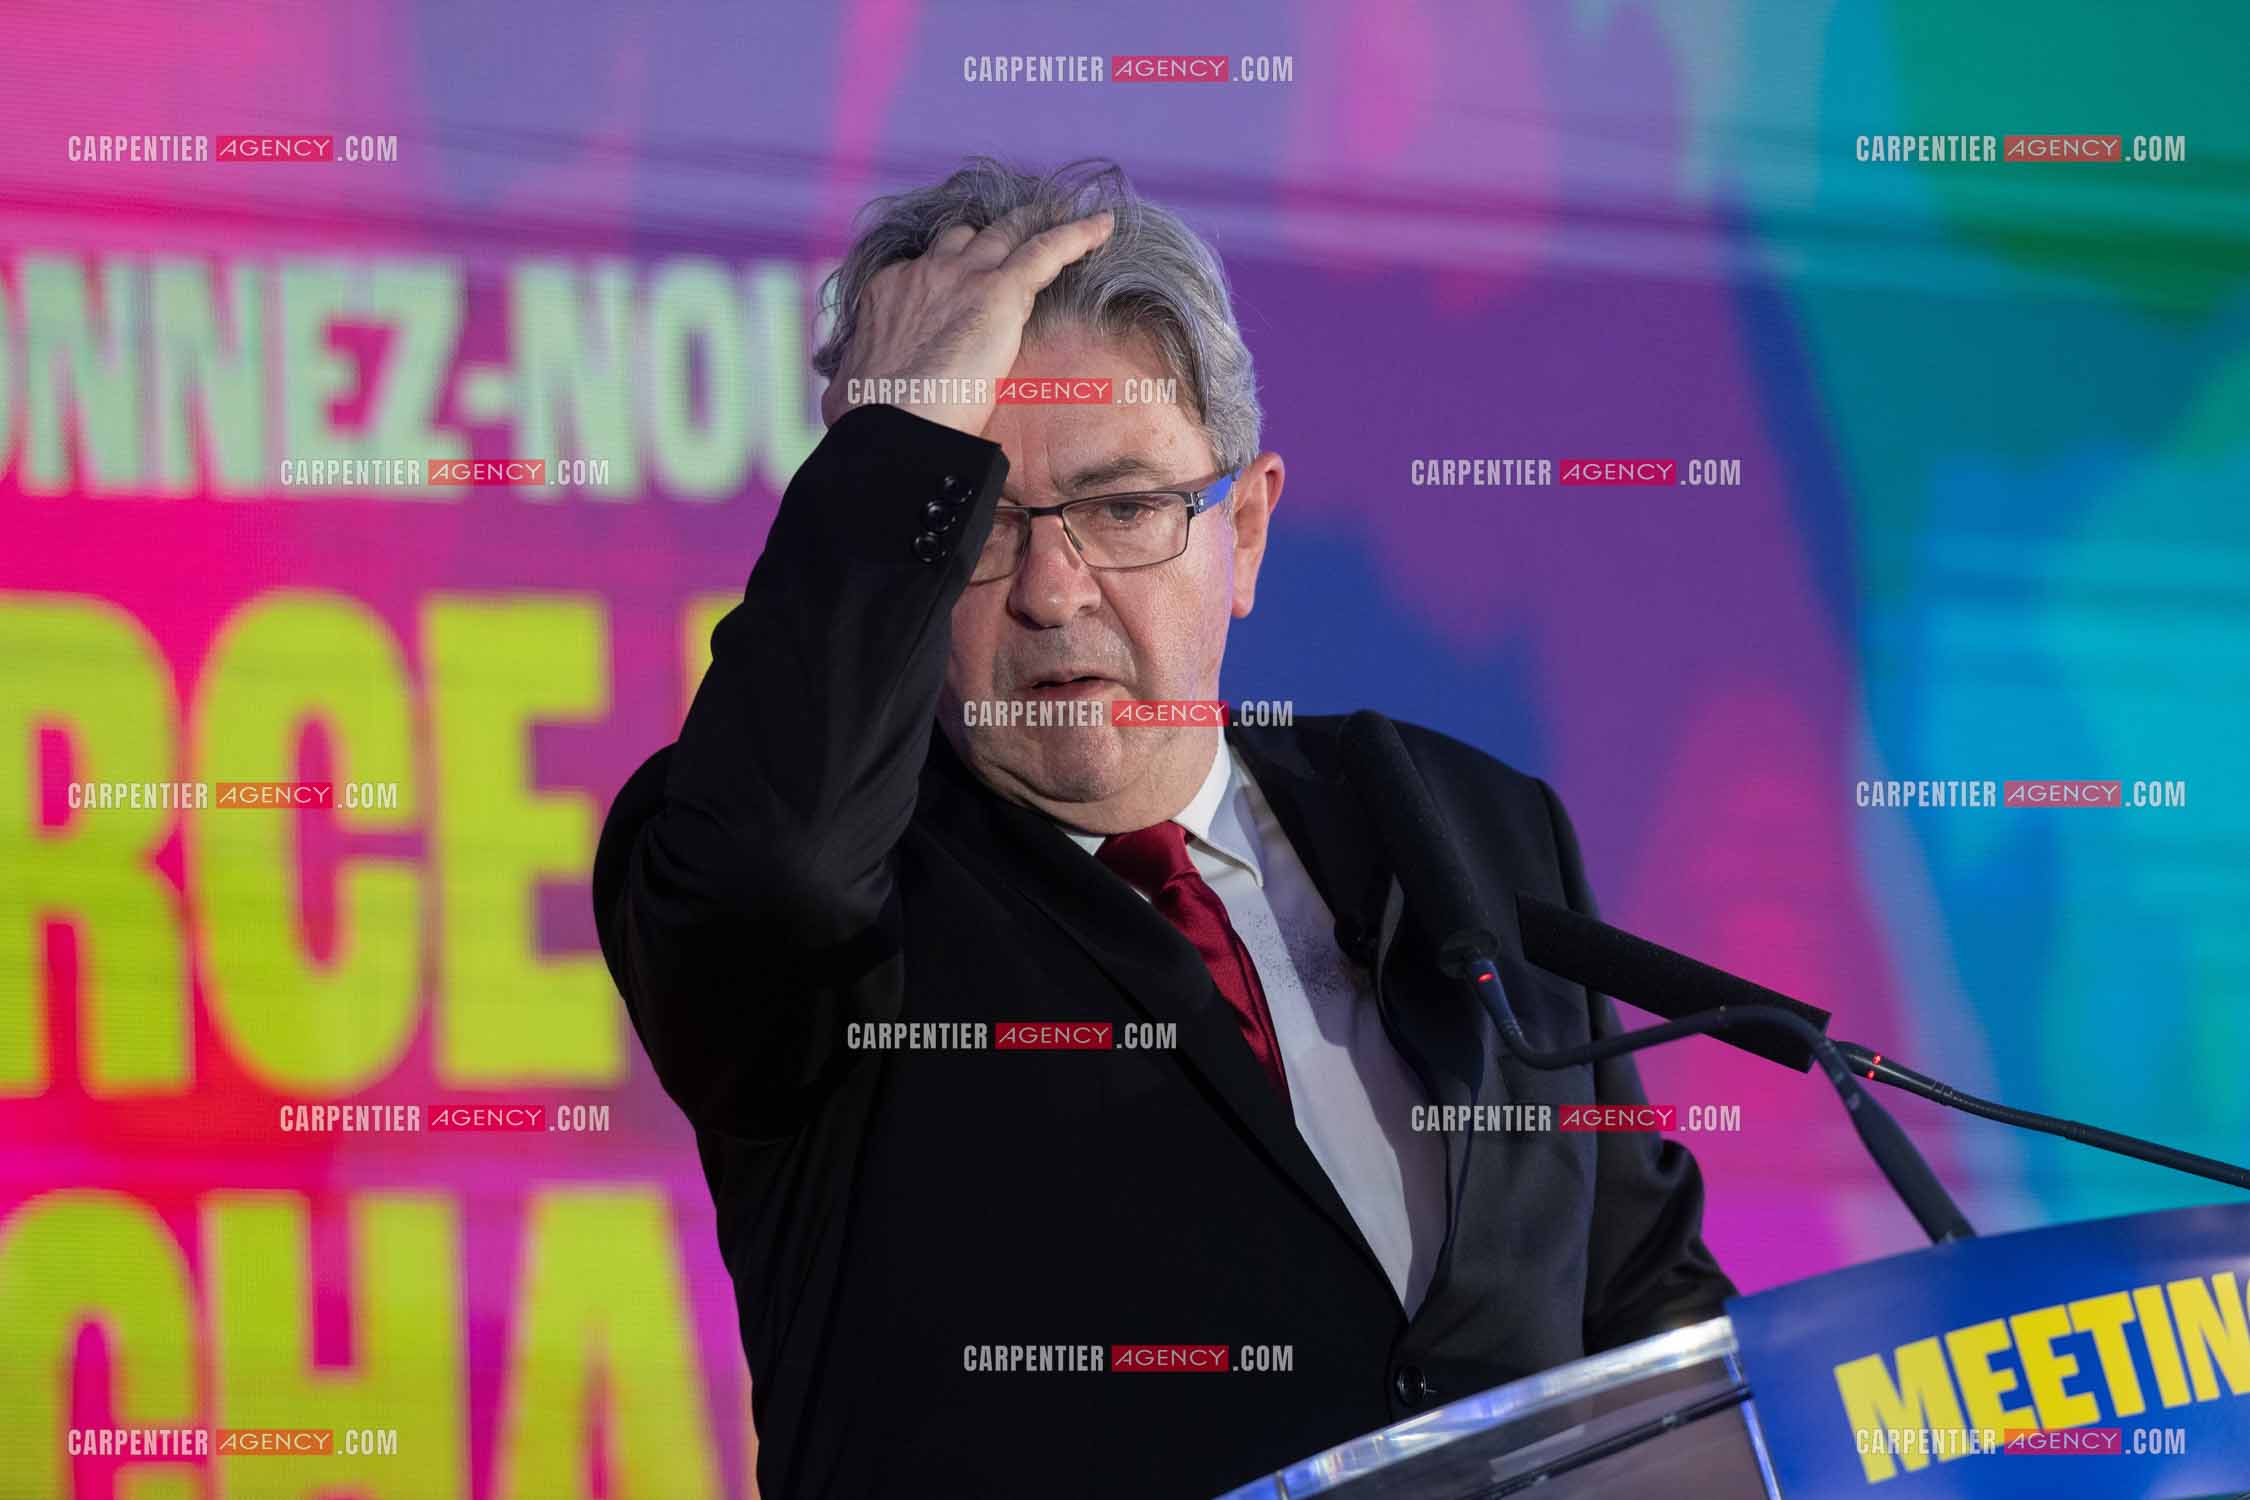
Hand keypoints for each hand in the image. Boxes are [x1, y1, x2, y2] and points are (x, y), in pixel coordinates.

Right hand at [820, 209, 1115, 436]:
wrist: (894, 422)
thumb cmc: (868, 419)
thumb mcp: (846, 393)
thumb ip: (852, 382)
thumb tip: (844, 399)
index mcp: (890, 292)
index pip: (924, 269)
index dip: (945, 274)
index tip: (959, 287)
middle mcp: (925, 272)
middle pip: (964, 237)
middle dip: (989, 234)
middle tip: (1014, 231)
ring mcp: (963, 275)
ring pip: (1008, 232)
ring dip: (1034, 222)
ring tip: (1060, 214)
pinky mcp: (1000, 290)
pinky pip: (1047, 249)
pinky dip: (1078, 235)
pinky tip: (1104, 227)